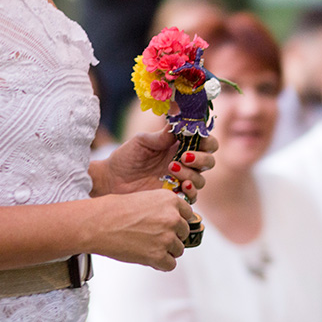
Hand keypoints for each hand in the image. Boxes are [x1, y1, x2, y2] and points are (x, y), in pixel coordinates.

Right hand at [92, 189, 193, 270]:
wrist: (97, 224)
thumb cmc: (113, 210)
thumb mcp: (144, 199)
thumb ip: (162, 209)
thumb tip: (173, 222)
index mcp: (170, 200)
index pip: (187, 214)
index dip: (177, 220)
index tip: (169, 225)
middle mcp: (172, 218)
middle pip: (184, 232)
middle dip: (172, 235)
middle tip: (153, 236)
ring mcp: (167, 238)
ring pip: (178, 249)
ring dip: (166, 250)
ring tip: (147, 246)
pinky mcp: (158, 256)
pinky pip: (170, 264)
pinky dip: (161, 263)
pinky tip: (149, 257)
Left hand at [99, 127, 216, 202]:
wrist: (112, 179)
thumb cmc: (127, 157)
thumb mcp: (142, 142)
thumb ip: (161, 136)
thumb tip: (179, 124)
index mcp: (180, 146)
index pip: (205, 142)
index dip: (207, 140)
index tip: (196, 138)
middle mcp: (184, 164)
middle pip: (209, 161)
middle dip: (202, 158)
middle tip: (184, 156)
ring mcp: (180, 180)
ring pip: (201, 179)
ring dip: (191, 174)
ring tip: (172, 168)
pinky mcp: (175, 196)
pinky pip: (192, 196)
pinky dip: (191, 191)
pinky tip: (181, 186)